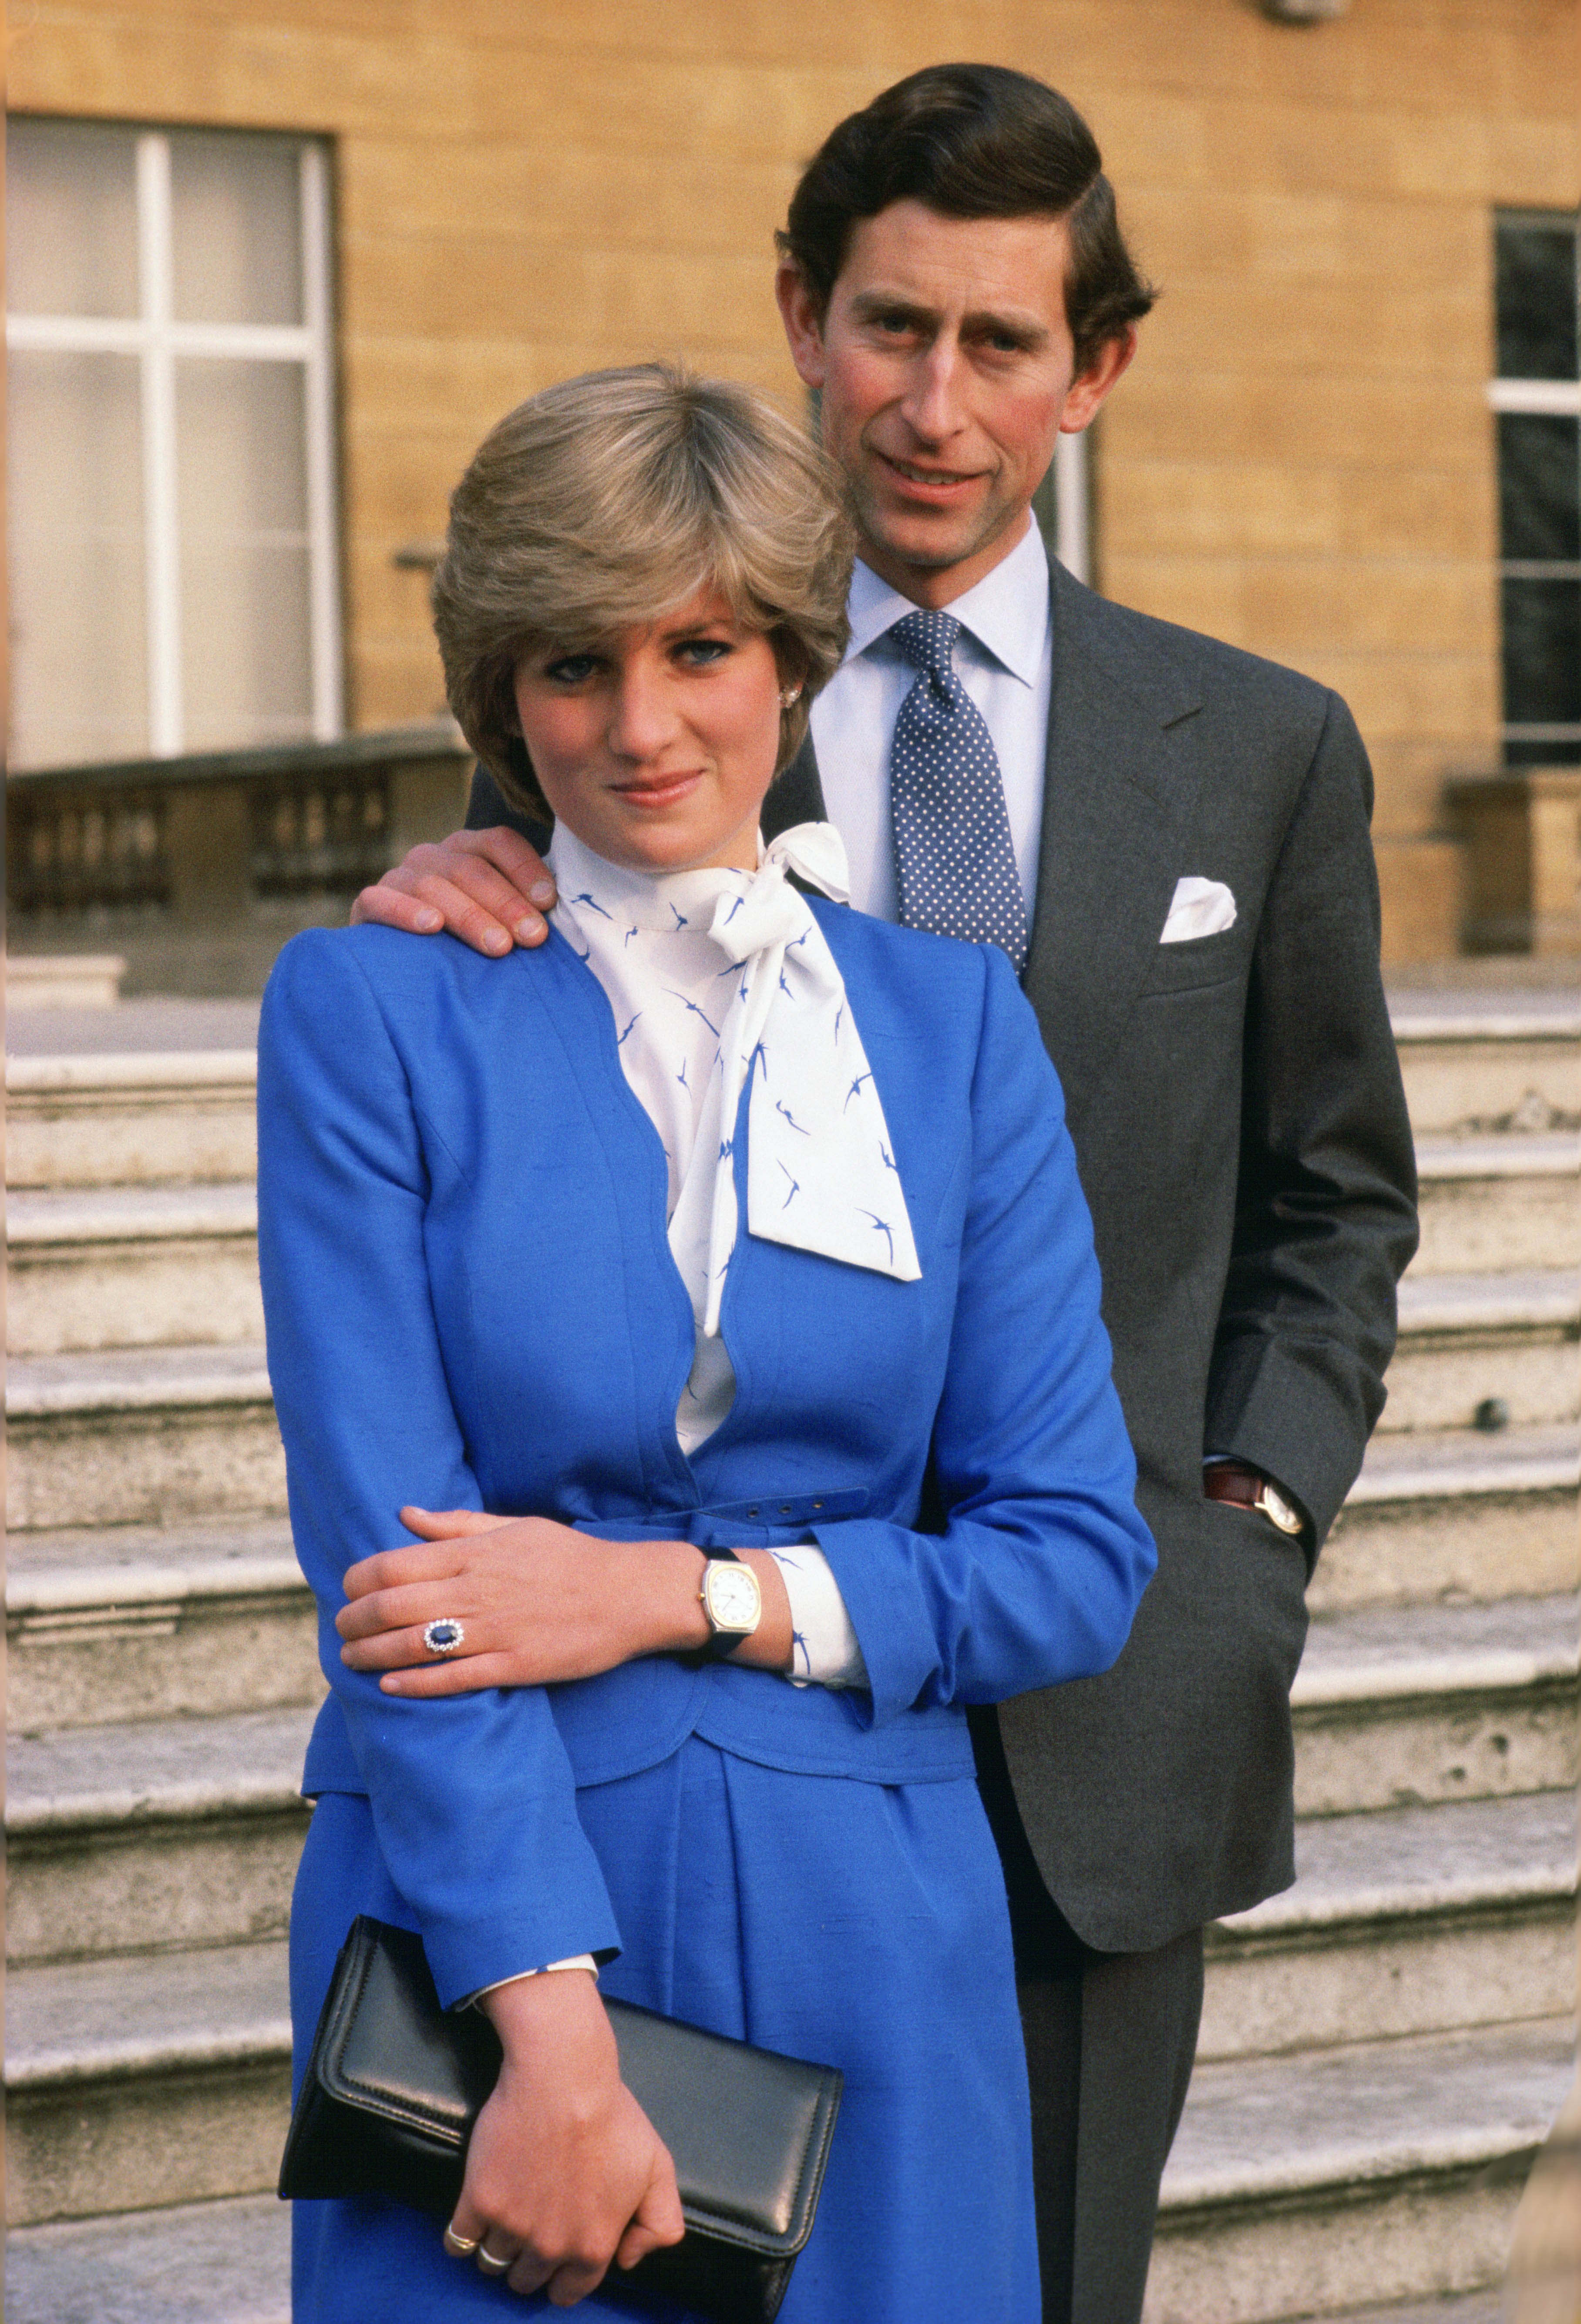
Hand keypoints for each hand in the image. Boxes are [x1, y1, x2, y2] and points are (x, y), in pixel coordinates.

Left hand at [336, 1507, 794, 1692]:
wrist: (630, 1594)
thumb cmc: (570, 1557)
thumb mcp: (515, 1526)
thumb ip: (455, 1524)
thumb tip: (404, 1514)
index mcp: (475, 1553)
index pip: (393, 1565)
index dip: (357, 1580)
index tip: (346, 1589)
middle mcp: (478, 1590)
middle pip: (392, 1606)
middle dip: (354, 1620)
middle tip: (340, 1629)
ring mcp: (495, 1631)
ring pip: (413, 1645)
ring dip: (371, 1654)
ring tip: (350, 1658)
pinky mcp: (514, 1666)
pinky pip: (453, 1679)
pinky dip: (414, 1683)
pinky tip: (389, 1685)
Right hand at [350, 826, 554, 954]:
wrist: (407, 972)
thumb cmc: (470, 944)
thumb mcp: (499, 921)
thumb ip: (525, 910)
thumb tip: (561, 915)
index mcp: (469, 849)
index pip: (500, 843)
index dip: (525, 869)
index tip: (549, 902)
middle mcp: (434, 856)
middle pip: (471, 868)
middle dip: (506, 903)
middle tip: (532, 937)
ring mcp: (400, 877)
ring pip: (433, 885)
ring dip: (469, 915)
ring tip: (497, 945)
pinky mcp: (369, 904)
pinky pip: (380, 900)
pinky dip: (405, 911)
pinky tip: (431, 926)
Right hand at [448, 1971, 683, 2300]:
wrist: (563, 2076)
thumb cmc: (612, 2116)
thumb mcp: (658, 2168)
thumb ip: (660, 2224)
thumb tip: (628, 2260)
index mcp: (593, 2247)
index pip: (570, 2292)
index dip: (563, 2277)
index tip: (557, 2259)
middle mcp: (551, 2247)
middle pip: (526, 2280)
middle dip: (529, 2262)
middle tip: (532, 2227)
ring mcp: (512, 2227)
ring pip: (493, 2263)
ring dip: (497, 2248)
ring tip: (506, 2216)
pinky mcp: (479, 2202)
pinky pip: (457, 2243)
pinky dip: (461, 2237)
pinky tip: (473, 2218)